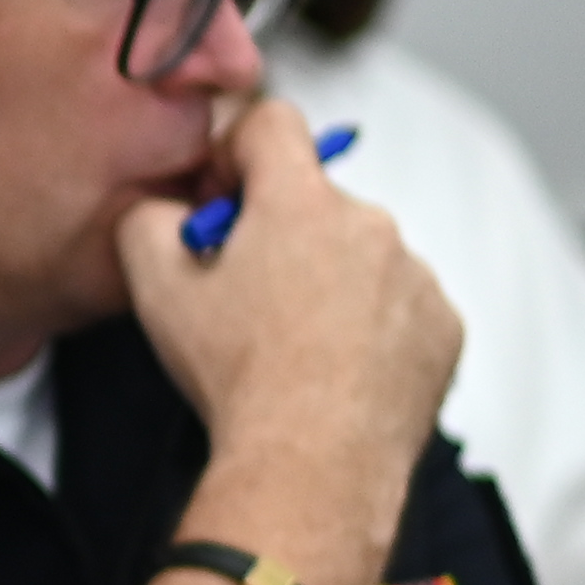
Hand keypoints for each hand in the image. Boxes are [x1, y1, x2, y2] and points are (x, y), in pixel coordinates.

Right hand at [120, 94, 458, 584]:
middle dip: (276, 234)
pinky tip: (330, 369)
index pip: (273, 124)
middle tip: (239, 297)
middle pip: (314, 202)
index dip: (234, 152)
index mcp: (300, 203)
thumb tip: (161, 210)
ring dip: (324, 283)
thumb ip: (145, 221)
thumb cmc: (237, 375)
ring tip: (287, 347)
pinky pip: (398, 308)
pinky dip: (367, 328)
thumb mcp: (154, 287)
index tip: (219, 201)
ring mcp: (415, 277)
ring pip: (358, 258)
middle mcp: (370, 225)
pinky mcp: (440, 327)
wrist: (310, 460)